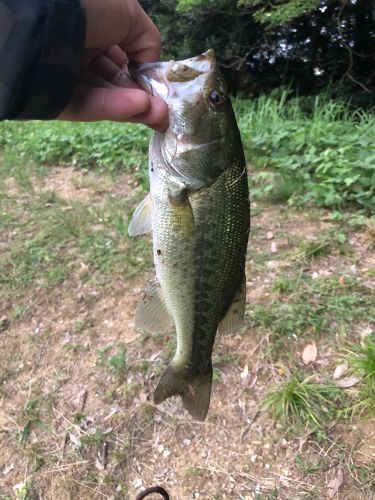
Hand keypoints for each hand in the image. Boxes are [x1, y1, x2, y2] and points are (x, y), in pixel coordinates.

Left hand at [59, 0, 167, 130]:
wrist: (46, 17)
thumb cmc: (90, 5)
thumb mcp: (128, 13)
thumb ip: (147, 42)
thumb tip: (151, 71)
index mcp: (93, 31)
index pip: (122, 61)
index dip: (143, 76)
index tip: (162, 91)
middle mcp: (80, 54)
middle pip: (117, 84)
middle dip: (144, 98)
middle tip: (164, 111)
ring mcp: (68, 80)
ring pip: (107, 98)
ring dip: (136, 106)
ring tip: (158, 113)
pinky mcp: (58, 101)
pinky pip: (90, 106)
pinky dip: (116, 108)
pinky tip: (139, 107)